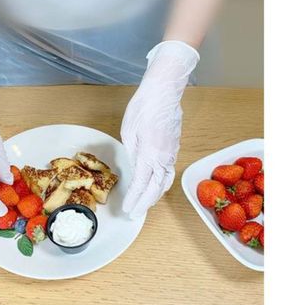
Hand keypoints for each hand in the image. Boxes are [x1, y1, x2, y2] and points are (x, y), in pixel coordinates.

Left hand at [121, 41, 199, 218]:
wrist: (163, 91)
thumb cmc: (143, 107)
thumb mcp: (128, 132)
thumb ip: (133, 153)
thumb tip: (136, 167)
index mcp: (150, 155)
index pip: (142, 185)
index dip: (135, 200)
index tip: (128, 209)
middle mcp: (164, 157)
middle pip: (157, 188)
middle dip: (146, 203)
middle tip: (136, 213)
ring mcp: (172, 152)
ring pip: (166, 181)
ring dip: (156, 195)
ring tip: (145, 204)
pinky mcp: (175, 146)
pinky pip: (169, 170)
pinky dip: (162, 182)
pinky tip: (155, 185)